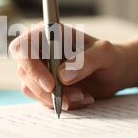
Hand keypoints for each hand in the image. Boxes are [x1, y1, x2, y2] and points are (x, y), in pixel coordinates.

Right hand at [9, 24, 137, 109]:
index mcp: (48, 34)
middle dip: (48, 90)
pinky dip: (61, 104)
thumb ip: (86, 61)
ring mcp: (38, 69)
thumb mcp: (105, 54)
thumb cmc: (109, 57)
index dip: (31, 67)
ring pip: (31, 89)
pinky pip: (42, 100)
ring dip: (56, 98)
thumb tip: (62, 76)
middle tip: (74, 97)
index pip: (23, 48)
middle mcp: (39, 50)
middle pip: (24, 72)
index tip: (51, 85)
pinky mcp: (42, 86)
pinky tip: (82, 98)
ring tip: (83, 96)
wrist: (114, 73)